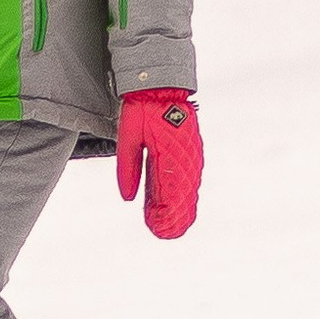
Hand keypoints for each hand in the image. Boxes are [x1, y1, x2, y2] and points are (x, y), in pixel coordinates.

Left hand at [115, 89, 202, 239]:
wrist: (160, 85)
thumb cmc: (142, 108)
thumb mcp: (128, 136)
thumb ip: (128, 167)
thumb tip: (127, 198)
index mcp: (169, 154)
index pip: (170, 193)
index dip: (164, 213)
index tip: (156, 228)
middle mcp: (185, 157)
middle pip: (182, 196)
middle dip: (173, 216)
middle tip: (161, 233)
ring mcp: (191, 154)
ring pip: (188, 189)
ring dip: (180, 208)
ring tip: (170, 226)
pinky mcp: (192, 150)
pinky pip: (190, 178)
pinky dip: (184, 194)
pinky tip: (179, 205)